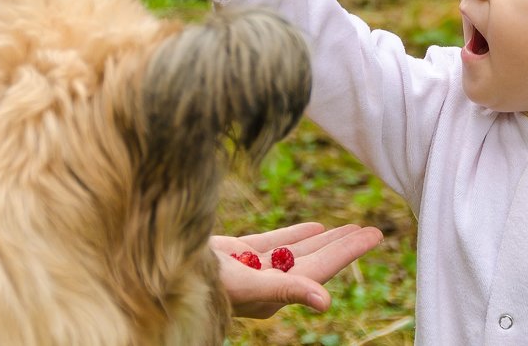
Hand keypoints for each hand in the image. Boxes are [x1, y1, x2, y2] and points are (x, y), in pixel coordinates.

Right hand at [211, 222, 383, 318]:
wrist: (152, 271)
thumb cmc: (196, 283)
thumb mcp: (243, 285)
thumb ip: (285, 290)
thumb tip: (325, 301)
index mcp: (272, 293)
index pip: (320, 270)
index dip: (349, 252)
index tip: (375, 235)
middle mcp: (265, 283)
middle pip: (314, 262)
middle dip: (343, 246)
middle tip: (374, 230)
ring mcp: (249, 269)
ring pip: (295, 252)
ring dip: (322, 240)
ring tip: (350, 227)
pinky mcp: (233, 256)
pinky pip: (271, 244)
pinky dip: (294, 235)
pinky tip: (314, 226)